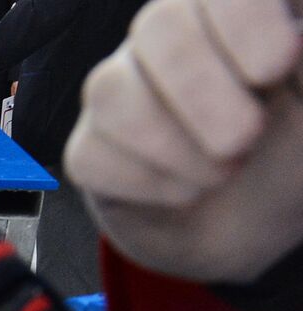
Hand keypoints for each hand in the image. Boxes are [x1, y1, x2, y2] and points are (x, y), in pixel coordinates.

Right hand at [65, 0, 302, 282]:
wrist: (253, 226)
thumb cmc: (291, 157)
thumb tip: (291, 41)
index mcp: (230, 14)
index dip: (243, 20)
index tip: (275, 69)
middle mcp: (169, 39)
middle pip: (156, 26)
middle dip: (202, 91)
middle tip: (244, 140)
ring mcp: (121, 91)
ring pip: (112, 91)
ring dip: (173, 145)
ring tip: (221, 172)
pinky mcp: (90, 147)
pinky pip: (91, 154)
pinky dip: (145, 183)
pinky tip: (185, 192)